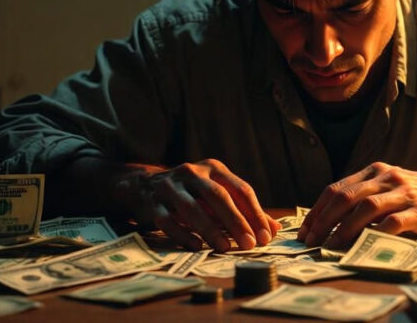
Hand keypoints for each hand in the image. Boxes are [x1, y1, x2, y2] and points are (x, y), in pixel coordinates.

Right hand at [115, 159, 279, 251]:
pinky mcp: (151, 203)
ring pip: (191, 208)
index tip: (265, 236)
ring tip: (224, 247)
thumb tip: (273, 230)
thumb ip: (244, 210)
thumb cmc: (190, 193)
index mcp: (213, 168)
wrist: (143, 186)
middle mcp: (192, 172)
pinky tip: (196, 246)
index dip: (255, 213)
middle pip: (218, 196)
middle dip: (236, 221)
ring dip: (210, 229)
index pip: (240, 189)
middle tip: (250, 244)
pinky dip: (182, 234)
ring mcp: (169, 186)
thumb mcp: (217, 195)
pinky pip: (167, 220)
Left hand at [297, 162, 416, 248]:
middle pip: (346, 196)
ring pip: (366, 208)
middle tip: (310, 240)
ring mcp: (404, 193)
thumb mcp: (389, 186)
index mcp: (375, 171)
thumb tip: (329, 218)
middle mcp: (387, 178)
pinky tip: (363, 246)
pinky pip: (394, 222)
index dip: (317, 210)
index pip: (336, 188)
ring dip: (344, 229)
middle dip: (324, 220)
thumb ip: (365, 195)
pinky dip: (376, 234)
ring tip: (330, 246)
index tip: (305, 230)